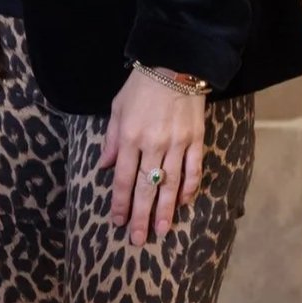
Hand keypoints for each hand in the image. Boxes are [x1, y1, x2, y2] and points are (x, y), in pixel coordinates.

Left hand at [100, 66, 205, 246]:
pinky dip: (189, 188)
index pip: (124, 178)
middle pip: (146, 187)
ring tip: (161, 230)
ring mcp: (177, 143)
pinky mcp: (196, 139)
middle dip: (141, 216)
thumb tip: (106, 166)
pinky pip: (193, 170)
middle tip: (138, 239)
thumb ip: (111, 139)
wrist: (177, 63)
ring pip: (170, 184)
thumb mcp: (117, 108)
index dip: (121, 203)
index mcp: (130, 137)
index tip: (118, 222)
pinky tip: (183, 203)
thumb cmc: (142, 85)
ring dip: (165, 209)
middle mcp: (153, 144)